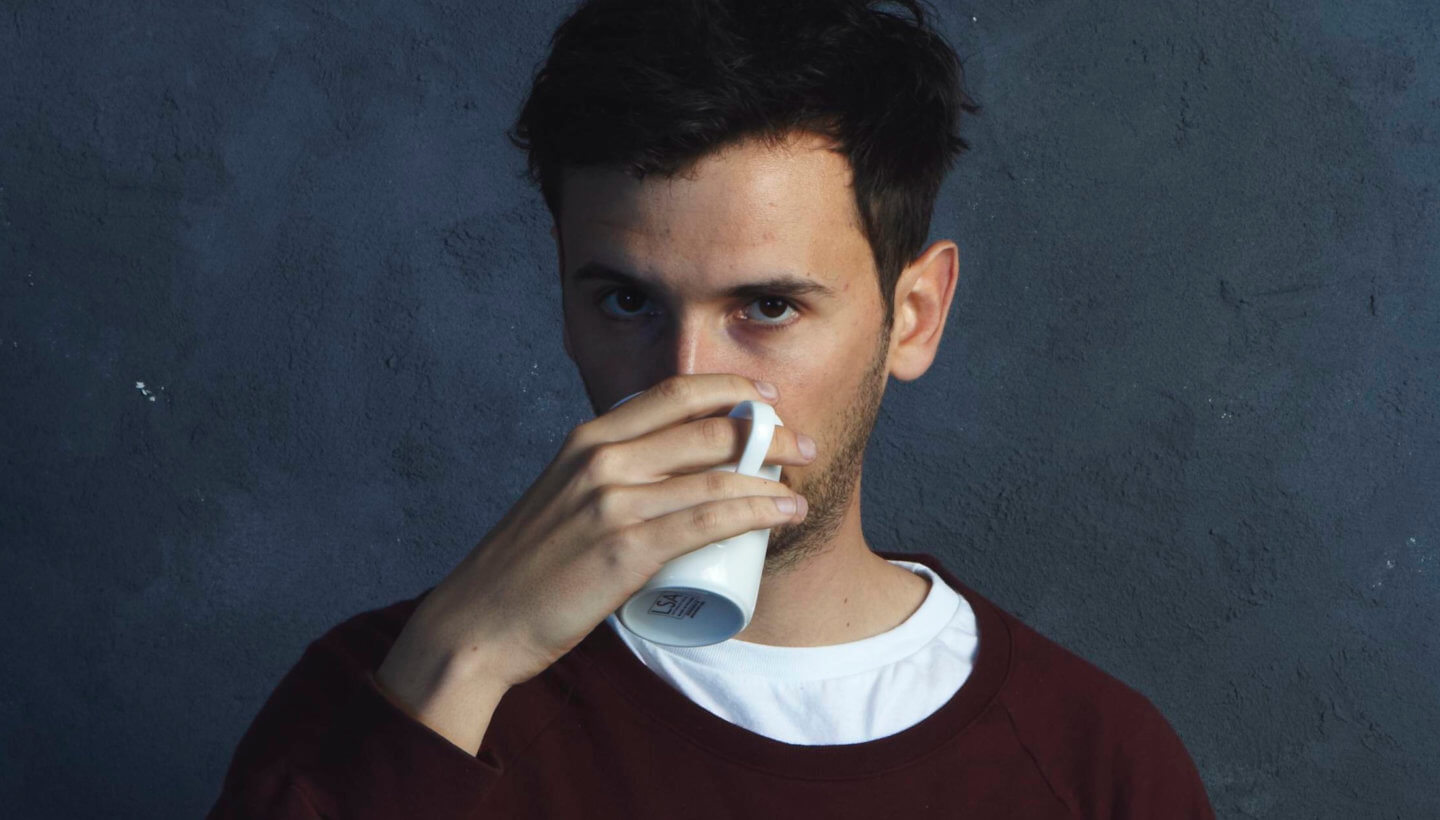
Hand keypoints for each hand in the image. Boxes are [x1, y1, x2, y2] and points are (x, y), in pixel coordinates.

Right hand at [375, 374, 813, 749]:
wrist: (480, 619)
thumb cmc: (528, 565)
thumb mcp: (564, 495)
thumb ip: (606, 476)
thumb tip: (667, 474)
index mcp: (588, 438)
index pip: (673, 393)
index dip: (729, 388)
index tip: (767, 400)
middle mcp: (601, 459)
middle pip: (706, 429)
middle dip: (767, 433)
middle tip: (801, 446)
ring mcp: (613, 503)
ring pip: (716, 476)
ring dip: (773, 478)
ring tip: (801, 488)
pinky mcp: (626, 550)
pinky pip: (708, 521)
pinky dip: (757, 513)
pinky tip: (786, 514)